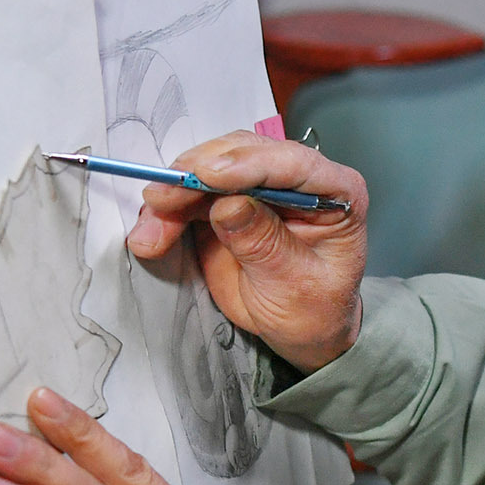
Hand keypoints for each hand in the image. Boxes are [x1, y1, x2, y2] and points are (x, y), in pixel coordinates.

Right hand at [124, 131, 367, 372]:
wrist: (301, 330)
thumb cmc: (314, 310)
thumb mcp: (296, 285)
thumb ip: (264, 244)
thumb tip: (229, 205)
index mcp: (336, 191)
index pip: (293, 164)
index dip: (248, 165)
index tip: (207, 175)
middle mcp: (297, 178)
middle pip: (243, 155)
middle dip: (196, 176)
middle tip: (162, 201)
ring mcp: (258, 186)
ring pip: (208, 170)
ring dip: (173, 196)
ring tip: (148, 233)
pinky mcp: (226, 201)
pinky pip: (190, 196)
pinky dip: (166, 213)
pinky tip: (149, 235)